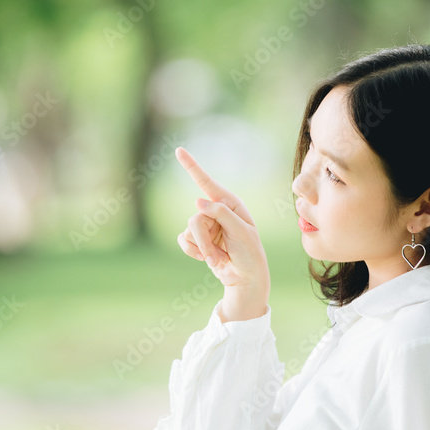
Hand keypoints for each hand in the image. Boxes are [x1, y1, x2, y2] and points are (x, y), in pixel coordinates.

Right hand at [175, 147, 269, 301]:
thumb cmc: (250, 253)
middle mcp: (216, 211)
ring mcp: (206, 225)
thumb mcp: (242, 232)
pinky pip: (183, 240)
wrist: (245, 278)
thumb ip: (221, 214)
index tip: (178, 150)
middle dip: (203, 239)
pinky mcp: (197, 239)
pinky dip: (193, 252)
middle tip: (216, 254)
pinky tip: (207, 259)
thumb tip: (197, 201)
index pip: (207, 182)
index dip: (191, 166)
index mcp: (230, 204)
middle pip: (195, 217)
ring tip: (217, 257)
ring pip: (188, 230)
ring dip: (201, 248)